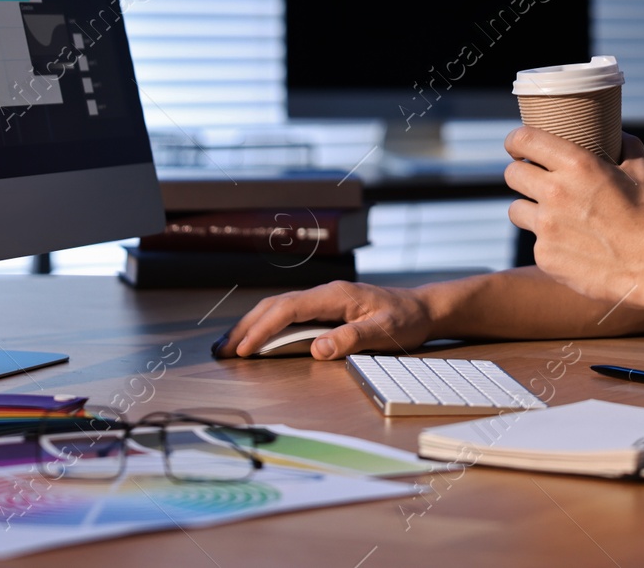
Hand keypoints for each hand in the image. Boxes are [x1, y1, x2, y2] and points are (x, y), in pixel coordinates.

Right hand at [214, 281, 435, 359]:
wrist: (422, 308)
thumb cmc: (406, 319)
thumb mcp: (386, 331)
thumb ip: (352, 338)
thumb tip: (317, 349)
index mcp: (335, 295)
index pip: (289, 309)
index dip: (263, 329)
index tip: (243, 349)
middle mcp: (325, 294)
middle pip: (275, 305)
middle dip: (246, 327)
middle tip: (221, 350)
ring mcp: (323, 300)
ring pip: (278, 308)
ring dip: (252, 325)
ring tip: (228, 345)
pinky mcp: (325, 309)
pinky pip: (289, 315)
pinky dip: (267, 326)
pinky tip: (257, 339)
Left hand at [503, 127, 643, 307]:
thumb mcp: (642, 172)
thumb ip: (626, 145)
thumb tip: (617, 134)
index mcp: (577, 165)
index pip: (523, 140)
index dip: (515, 141)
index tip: (517, 147)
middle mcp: (555, 192)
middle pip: (512, 174)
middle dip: (521, 174)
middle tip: (535, 181)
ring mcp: (547, 227)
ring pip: (516, 209)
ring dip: (528, 209)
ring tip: (550, 215)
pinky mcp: (545, 255)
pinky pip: (534, 242)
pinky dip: (547, 242)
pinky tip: (569, 245)